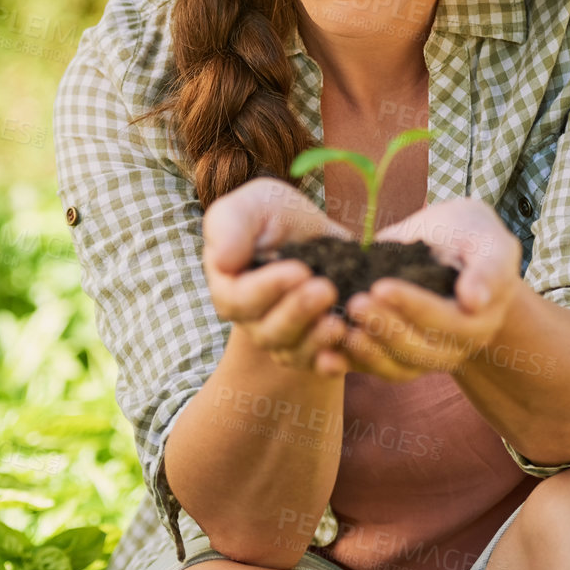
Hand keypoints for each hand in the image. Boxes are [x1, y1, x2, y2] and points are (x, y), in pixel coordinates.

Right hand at [203, 177, 353, 377]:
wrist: (317, 232)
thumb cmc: (277, 215)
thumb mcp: (254, 204)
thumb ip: (230, 225)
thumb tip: (222, 261)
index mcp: (229, 287)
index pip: (238, 301)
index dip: (267, 290)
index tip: (300, 270)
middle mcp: (253, 320)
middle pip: (267, 332)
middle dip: (297, 313)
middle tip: (326, 289)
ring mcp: (284, 337)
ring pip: (293, 352)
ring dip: (315, 339)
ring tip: (338, 320)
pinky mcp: (314, 346)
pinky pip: (318, 365)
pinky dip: (331, 362)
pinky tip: (347, 343)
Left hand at [339, 197, 522, 382]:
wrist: (448, 244)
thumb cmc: (469, 234)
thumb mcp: (488, 239)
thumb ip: (487, 268)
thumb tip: (475, 301)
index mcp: (479, 322)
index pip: (447, 322)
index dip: (414, 307)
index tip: (381, 286)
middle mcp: (453, 348)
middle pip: (419, 351)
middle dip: (384, 329)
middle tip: (353, 304)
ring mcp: (424, 356)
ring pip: (396, 367)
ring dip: (365, 352)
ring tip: (335, 329)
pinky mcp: (395, 356)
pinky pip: (373, 369)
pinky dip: (348, 364)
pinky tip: (323, 356)